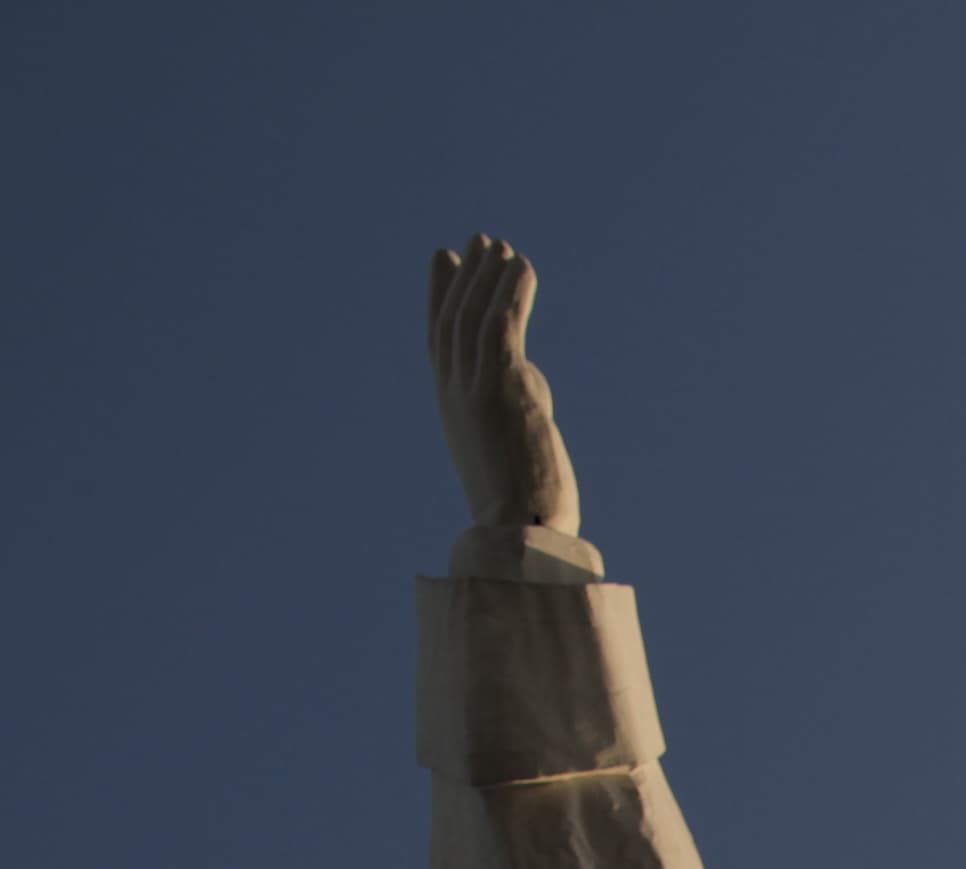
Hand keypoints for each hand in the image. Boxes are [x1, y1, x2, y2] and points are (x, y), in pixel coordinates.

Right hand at [428, 235, 580, 536]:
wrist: (519, 531)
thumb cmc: (524, 504)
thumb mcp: (511, 440)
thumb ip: (515, 399)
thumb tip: (525, 372)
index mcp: (453, 406)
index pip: (440, 339)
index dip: (441, 294)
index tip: (446, 260)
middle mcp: (455, 392)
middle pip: (452, 318)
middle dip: (465, 275)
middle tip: (479, 240)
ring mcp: (474, 388)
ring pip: (475, 315)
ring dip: (489, 275)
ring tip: (503, 245)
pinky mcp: (501, 387)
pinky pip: (502, 325)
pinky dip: (511, 292)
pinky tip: (523, 267)